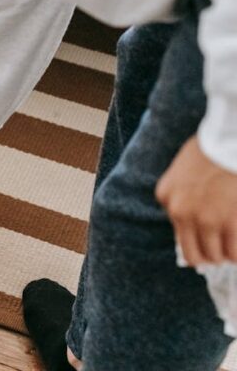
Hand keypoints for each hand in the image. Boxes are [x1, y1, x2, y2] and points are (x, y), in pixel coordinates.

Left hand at [156, 136, 236, 264]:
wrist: (230, 139)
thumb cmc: (212, 148)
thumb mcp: (183, 169)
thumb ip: (182, 191)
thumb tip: (195, 222)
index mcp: (166, 196)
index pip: (177, 232)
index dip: (196, 237)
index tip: (207, 237)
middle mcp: (181, 211)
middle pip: (193, 253)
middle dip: (209, 255)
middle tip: (222, 250)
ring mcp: (206, 219)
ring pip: (215, 255)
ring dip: (226, 254)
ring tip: (232, 246)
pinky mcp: (230, 223)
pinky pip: (234, 253)